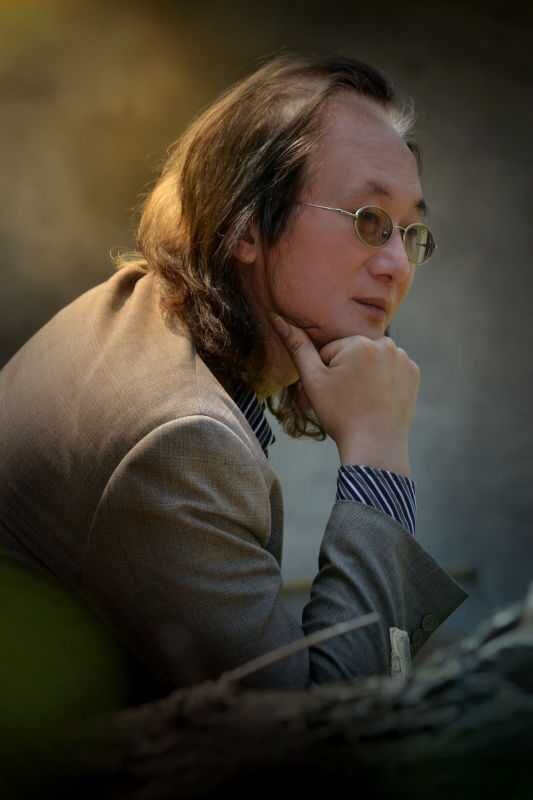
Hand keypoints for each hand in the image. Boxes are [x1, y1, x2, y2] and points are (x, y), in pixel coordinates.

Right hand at [271, 315, 419, 475]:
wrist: (375, 445)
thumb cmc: (340, 413)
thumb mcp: (313, 380)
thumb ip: (297, 347)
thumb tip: (278, 318)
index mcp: (359, 342)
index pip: (331, 352)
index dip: (325, 374)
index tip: (332, 394)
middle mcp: (386, 343)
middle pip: (353, 354)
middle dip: (346, 371)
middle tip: (346, 399)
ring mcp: (403, 359)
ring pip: (373, 361)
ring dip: (365, 374)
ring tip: (362, 399)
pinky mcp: (413, 374)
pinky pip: (391, 370)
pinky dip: (384, 381)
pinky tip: (378, 399)